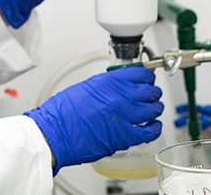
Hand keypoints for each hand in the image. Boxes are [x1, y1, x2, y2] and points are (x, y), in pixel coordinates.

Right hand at [24, 67, 162, 173]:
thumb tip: (118, 88)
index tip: (147, 80)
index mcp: (107, 82)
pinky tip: (154, 126)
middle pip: (150, 91)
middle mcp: (118, 96)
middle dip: (153, 94)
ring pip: (154, 109)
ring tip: (153, 111)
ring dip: (156, 109)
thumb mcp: (83, 88)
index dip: (147, 77)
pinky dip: (156, 128)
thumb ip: (104, 87)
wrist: (54, 133)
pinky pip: (150, 131)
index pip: (140, 74)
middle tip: (151, 96)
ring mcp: (124, 116)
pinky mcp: (125, 136)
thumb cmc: (62, 113)